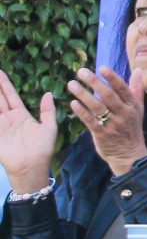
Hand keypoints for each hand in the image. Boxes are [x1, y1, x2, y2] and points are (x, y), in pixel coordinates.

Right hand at [0, 69, 57, 192]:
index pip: (11, 96)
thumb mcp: (49, 127)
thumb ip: (48, 110)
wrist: (32, 166)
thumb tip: (48, 94)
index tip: (0, 72)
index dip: (5, 85)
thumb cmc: (42, 149)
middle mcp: (8, 118)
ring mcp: (0, 126)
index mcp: (21, 115)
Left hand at [65, 67, 146, 175]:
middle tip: (81, 71)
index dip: (112, 78)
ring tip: (72, 84)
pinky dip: (82, 112)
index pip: (122, 89)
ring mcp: (113, 124)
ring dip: (83, 94)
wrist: (129, 154)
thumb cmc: (131, 128)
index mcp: (132, 106)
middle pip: (108, 95)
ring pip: (97, 107)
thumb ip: (136, 89)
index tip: (101, 67)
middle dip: (94, 82)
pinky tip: (73, 103)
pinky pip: (90, 121)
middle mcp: (124, 114)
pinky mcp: (102, 134)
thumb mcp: (138, 109)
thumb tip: (138, 70)